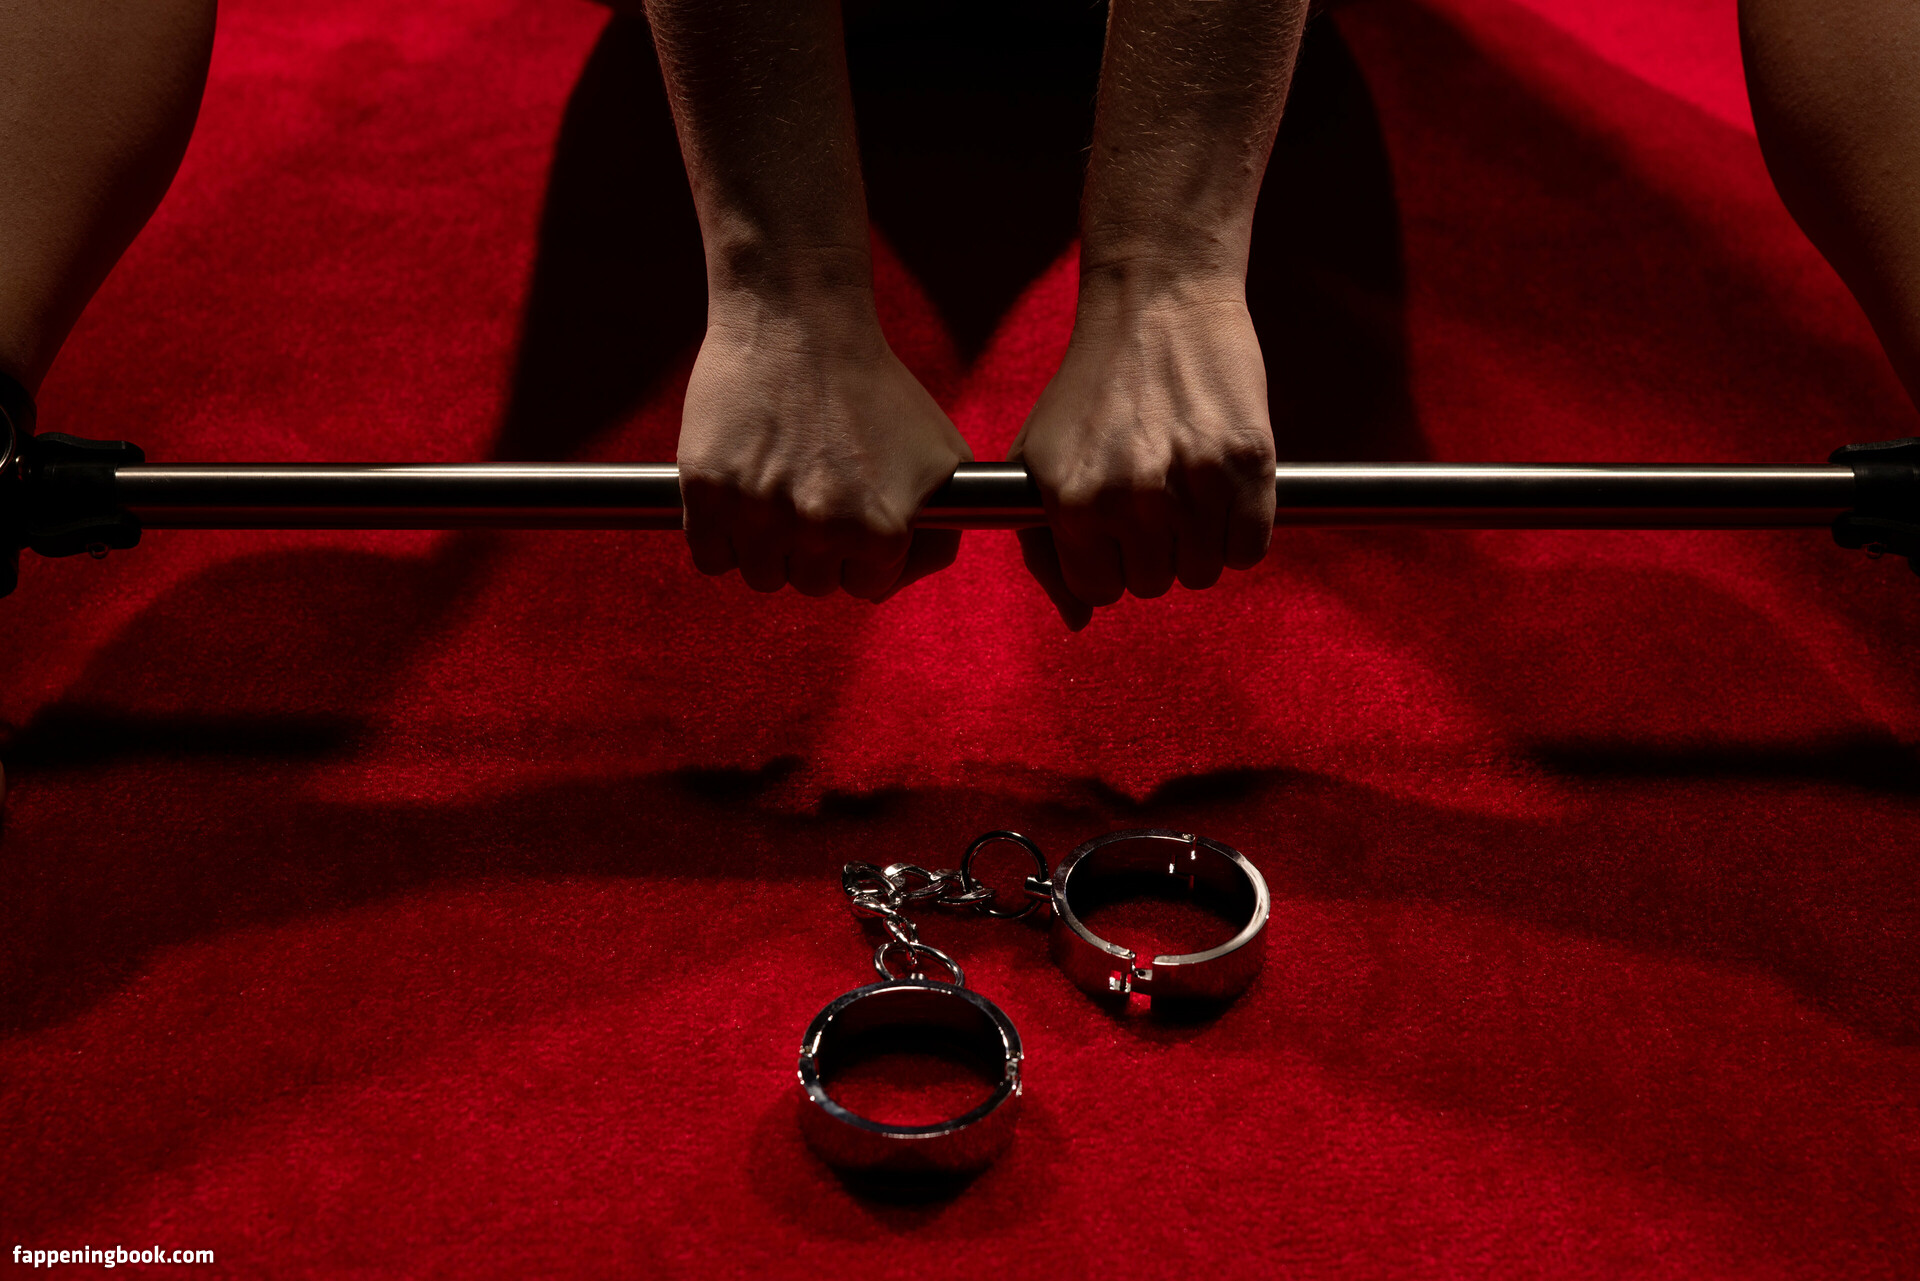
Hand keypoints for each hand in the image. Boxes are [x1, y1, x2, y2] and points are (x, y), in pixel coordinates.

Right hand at [678, 296, 973, 599]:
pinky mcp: (706, 491)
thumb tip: (895, 587)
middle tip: (813, 490)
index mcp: (881, 531)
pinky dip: (721, 536)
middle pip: (810, 584)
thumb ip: (940, 536)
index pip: (864, 587)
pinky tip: (742, 494)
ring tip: (779, 489)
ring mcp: (758, 514)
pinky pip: (710, 557)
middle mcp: (820, 530)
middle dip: (815, 547)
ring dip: (768, 546)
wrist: (800, 322)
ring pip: (760, 576)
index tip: (852, 509)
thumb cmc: (877, 390)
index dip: (859, 550)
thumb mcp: (944, 459)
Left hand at [1010, 292, 1275, 628]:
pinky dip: (1241, 533)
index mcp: (1072, 499)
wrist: (1155, 303)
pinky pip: (1250, 550)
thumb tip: (1078, 620)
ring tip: (1186, 490)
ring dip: (1198, 543)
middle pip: (1155, 584)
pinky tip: (1222, 492)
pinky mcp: (1248, 462)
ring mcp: (1193, 481)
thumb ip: (1043, 546)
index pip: (1100, 591)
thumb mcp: (1039, 458)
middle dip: (1153, 552)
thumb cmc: (1090, 387)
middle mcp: (1131, 497)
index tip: (1114, 530)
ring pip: (1204, 572)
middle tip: (1154, 498)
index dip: (1109, 563)